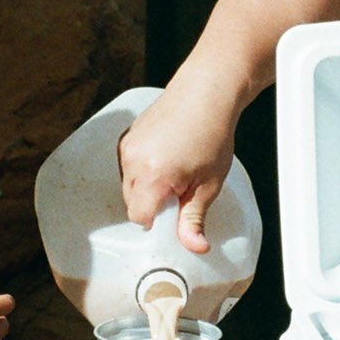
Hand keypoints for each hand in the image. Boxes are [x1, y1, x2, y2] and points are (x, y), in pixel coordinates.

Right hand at [118, 80, 239, 253]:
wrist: (206, 92)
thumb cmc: (212, 134)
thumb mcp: (209, 183)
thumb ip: (195, 218)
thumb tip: (195, 247)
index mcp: (153, 175)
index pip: (140, 217)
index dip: (159, 221)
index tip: (177, 211)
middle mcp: (133, 160)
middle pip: (132, 203)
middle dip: (153, 204)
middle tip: (181, 190)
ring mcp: (127, 146)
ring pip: (129, 185)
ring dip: (147, 187)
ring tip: (175, 170)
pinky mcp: (127, 136)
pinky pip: (128, 166)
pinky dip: (142, 169)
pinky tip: (165, 157)